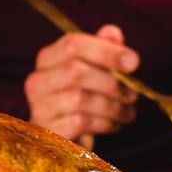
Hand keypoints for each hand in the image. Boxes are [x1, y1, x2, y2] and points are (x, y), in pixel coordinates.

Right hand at [25, 24, 139, 147]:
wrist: (61, 137)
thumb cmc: (81, 96)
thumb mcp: (93, 69)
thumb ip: (102, 47)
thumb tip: (112, 33)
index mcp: (47, 59)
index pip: (73, 44)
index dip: (106, 51)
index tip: (134, 62)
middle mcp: (37, 81)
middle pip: (76, 71)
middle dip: (112, 83)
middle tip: (133, 94)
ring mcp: (39, 107)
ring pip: (80, 99)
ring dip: (112, 107)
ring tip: (128, 112)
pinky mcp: (47, 131)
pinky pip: (80, 123)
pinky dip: (104, 123)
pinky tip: (114, 124)